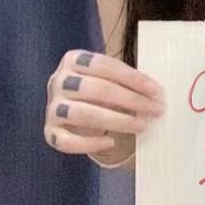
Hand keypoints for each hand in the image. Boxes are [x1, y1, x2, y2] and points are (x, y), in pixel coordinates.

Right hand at [44, 49, 164, 154]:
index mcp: (73, 60)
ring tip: (141, 126)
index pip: (105, 65)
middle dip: (131, 100)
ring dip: (117, 121)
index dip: (132, 78)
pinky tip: (110, 142)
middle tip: (155, 110)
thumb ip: (124, 81)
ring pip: (84, 114)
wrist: (67, 108)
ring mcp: (52, 107)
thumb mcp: (106, 77)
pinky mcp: (49, 132)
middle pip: (97, 89)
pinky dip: (89, 144)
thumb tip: (155, 94)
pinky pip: (67, 141)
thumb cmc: (94, 89)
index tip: (155, 90)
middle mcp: (58, 81)